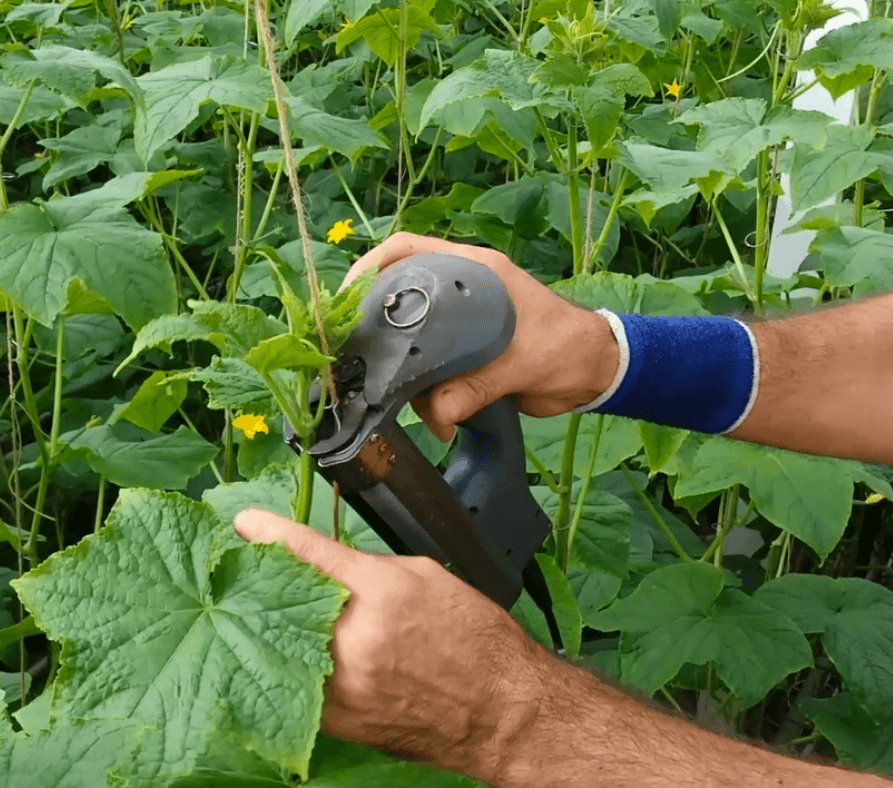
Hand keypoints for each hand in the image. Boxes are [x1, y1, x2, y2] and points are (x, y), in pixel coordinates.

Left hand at [233, 508, 548, 781]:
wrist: (501, 709)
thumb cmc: (475, 638)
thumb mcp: (427, 577)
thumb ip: (369, 568)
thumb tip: (327, 565)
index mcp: (382, 593)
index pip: (312, 554)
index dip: (273, 534)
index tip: (246, 523)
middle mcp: (356, 640)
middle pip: (286, 602)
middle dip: (270, 582)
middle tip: (258, 570)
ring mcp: (344, 687)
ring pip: (283, 646)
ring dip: (274, 625)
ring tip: (273, 612)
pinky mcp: (339, 723)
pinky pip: (298, 684)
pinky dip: (292, 664)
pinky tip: (293, 651)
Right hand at [342, 232, 618, 440]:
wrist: (595, 373)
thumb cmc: (566, 347)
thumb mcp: (522, 363)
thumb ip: (478, 386)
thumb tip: (438, 416)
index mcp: (472, 272)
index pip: (408, 250)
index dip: (370, 267)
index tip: (346, 299)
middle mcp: (458, 293)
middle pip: (399, 299)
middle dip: (380, 334)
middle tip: (360, 361)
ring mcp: (459, 326)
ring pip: (412, 345)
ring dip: (411, 380)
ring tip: (422, 409)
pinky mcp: (464, 357)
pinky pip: (431, 372)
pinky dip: (431, 399)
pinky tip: (440, 419)